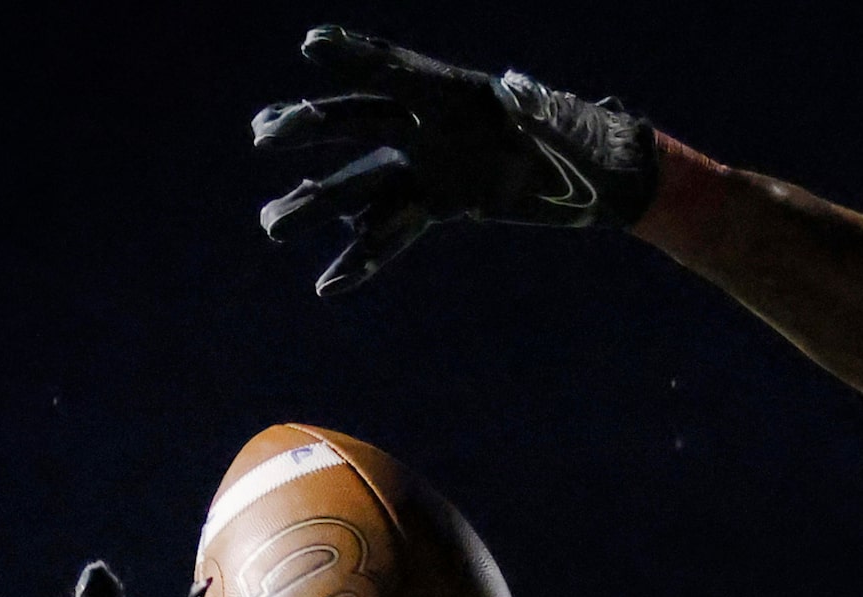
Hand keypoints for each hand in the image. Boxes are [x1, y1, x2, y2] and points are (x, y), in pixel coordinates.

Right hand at [253, 26, 657, 295]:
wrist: (599, 174)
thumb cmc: (572, 132)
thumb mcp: (545, 117)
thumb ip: (524, 105)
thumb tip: (511, 86)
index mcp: (448, 91)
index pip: (391, 68)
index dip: (354, 53)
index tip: (312, 44)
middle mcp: (427, 125)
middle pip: (355, 123)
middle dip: (307, 129)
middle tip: (264, 134)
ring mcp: (429, 166)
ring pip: (361, 185)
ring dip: (316, 205)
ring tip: (272, 226)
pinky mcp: (442, 203)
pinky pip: (394, 232)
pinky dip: (364, 260)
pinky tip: (328, 285)